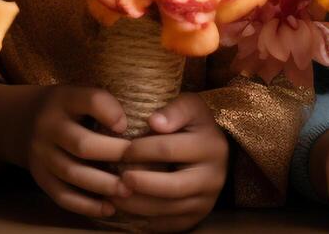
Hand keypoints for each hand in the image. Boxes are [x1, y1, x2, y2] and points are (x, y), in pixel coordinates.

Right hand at [25, 85, 131, 219]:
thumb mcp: (80, 94)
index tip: (127, 125)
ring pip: (73, 173)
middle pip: (83, 144)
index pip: (89, 100)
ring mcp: (41, 153)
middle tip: (141, 167)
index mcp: (63, 99)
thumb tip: (149, 126)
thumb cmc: (68, 110)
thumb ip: (105, 105)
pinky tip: (109, 208)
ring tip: (129, 191)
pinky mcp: (39, 177)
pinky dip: (86, 205)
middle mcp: (48, 125)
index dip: (110, 112)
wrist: (21, 120)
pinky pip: (62, 196)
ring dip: (103, 185)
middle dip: (114, 156)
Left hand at [112, 93, 227, 229]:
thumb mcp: (189, 107)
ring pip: (169, 209)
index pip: (168, 150)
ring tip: (115, 196)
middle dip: (141, 184)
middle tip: (118, 180)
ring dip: (138, 205)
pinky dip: (146, 220)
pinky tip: (127, 209)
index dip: (140, 150)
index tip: (122, 150)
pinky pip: (171, 224)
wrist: (211, 150)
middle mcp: (214, 177)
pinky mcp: (197, 216)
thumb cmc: (192, 124)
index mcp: (211, 146)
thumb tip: (155, 121)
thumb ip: (174, 110)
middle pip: (172, 187)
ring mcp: (206, 200)